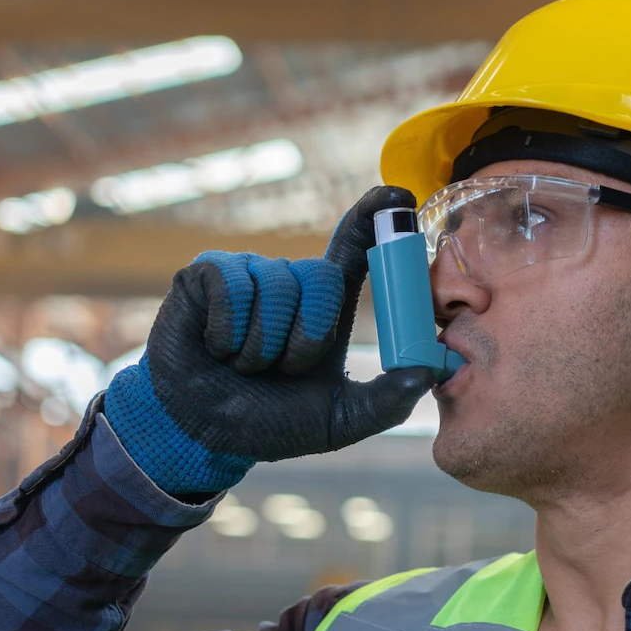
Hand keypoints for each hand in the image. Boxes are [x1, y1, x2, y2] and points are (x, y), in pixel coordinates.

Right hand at [103, 186, 437, 495]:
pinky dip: (227, 332)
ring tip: (243, 365)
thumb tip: (427, 375)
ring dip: (262, 345)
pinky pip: (231, 287)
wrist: (203, 434)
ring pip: (275, 287)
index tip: (397, 196)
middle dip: (306, 335)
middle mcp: (288, 280)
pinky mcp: (204, 274)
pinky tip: (215, 348)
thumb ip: (385, 401)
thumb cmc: (270, 422)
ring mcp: (246, 272)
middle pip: (320, 276)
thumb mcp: (338, 420)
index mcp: (323, 304)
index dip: (375, 216)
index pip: (354, 246)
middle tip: (284, 369)